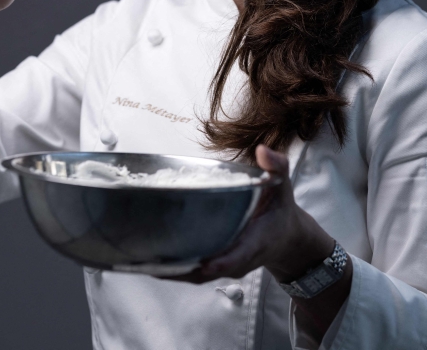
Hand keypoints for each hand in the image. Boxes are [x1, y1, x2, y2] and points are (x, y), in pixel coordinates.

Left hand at [162, 145, 336, 284]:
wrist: (286, 238)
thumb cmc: (280, 210)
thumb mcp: (283, 185)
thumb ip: (276, 167)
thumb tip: (262, 150)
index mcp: (256, 242)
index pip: (237, 256)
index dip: (220, 261)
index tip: (204, 262)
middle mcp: (238, 260)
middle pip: (207, 271)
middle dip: (182, 268)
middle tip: (152, 260)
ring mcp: (226, 267)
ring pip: (195, 275)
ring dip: (170, 272)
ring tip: (141, 261)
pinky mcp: (216, 267)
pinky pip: (192, 273)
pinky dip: (172, 270)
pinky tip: (148, 261)